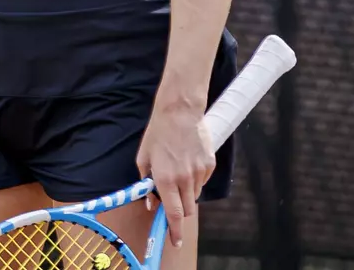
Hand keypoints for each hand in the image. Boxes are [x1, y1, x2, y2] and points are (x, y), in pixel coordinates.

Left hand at [137, 101, 214, 248]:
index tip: (175, 242)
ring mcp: (199, 173)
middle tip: (171, 198)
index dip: (174, 231)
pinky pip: (203, 181)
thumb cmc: (158, 133)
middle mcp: (184, 179)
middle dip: (179, 210)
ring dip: (186, 192)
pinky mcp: (209, 165)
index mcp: (165, 179)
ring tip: (177, 171)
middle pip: (187, 209)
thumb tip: (150, 202)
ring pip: (195, 195)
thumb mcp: (144, 157)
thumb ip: (146, 182)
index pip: (173, 214)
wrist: (179, 112)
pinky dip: (195, 179)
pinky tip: (188, 162)